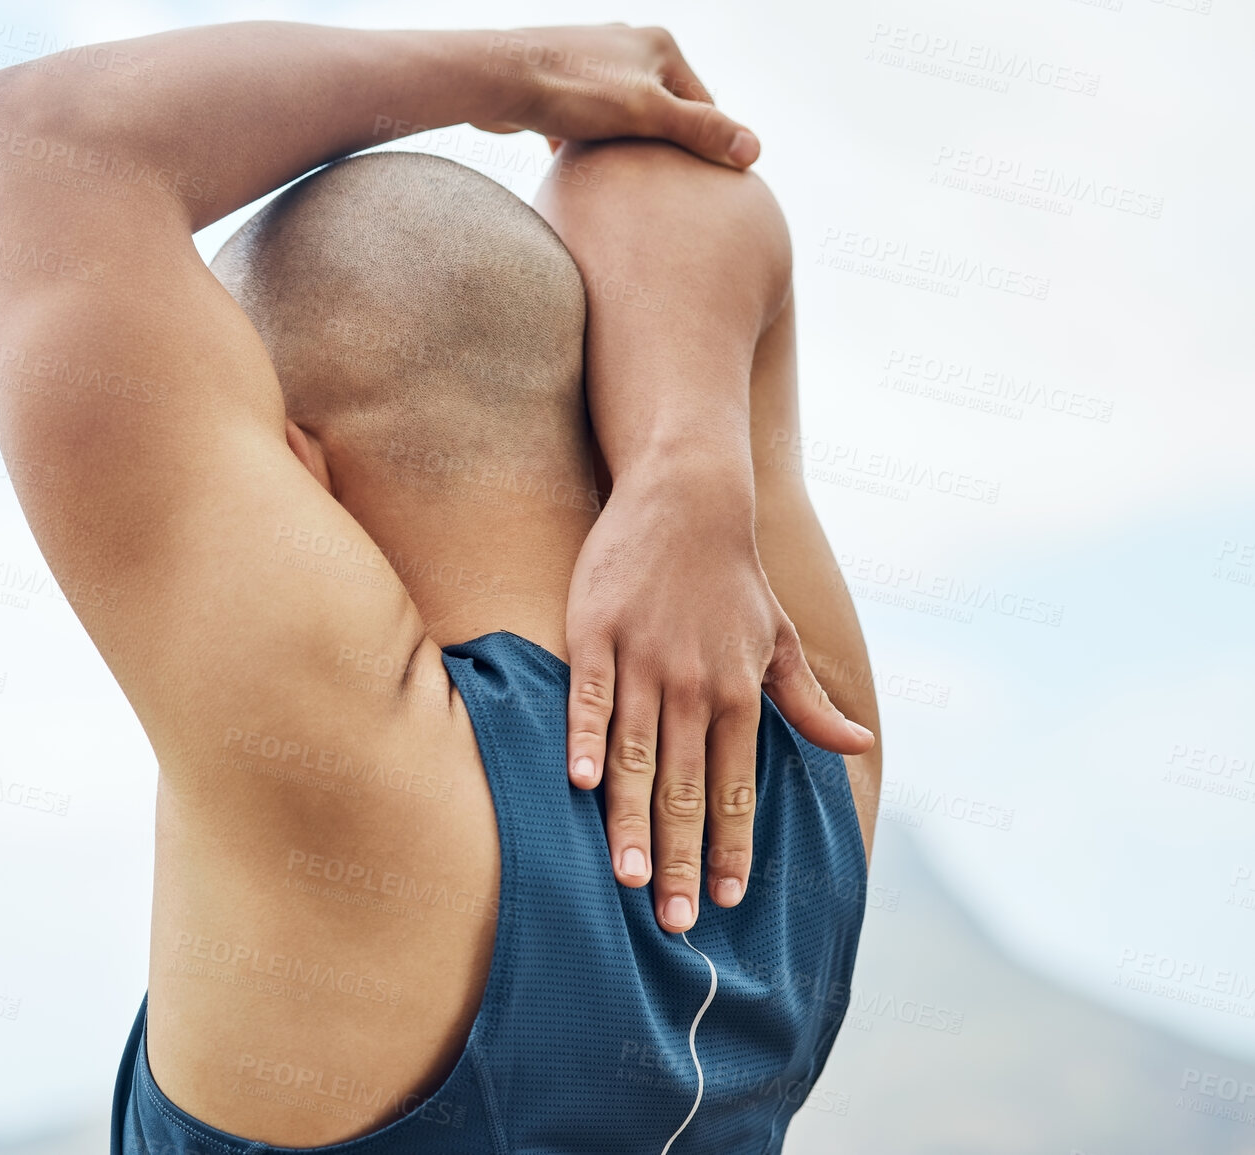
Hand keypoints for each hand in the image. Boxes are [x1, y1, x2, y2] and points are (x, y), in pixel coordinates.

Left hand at [468, 25, 759, 168]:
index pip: (701, 101)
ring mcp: (591, 60)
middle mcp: (628, 44)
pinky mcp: (559, 82)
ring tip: (625, 186)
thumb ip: (700, 131)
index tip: (703, 186)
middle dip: (660, 145)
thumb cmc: (573, 91)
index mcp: (659, 43)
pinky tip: (584, 176)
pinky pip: (586, 120)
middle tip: (663, 192)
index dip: (704, 144)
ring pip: (622, 115)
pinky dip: (588, 145)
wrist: (495, 78)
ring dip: (623, 147)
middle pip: (662, 108)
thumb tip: (753, 151)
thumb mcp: (647, 114)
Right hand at [565, 469, 875, 931]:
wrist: (688, 498)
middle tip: (675, 921)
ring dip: (631, 819)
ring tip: (627, 877)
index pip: (738, 788)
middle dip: (682, 858)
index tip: (726, 900)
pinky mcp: (596, 634)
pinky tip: (575, 783)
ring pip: (635, 755)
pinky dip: (582, 738)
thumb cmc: (733, 576)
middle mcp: (694, 685)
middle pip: (687, 788)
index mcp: (739, 693)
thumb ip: (808, 702)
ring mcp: (643, 661)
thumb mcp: (779, 639)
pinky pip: (588, 697)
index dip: (732, 846)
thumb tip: (858, 744)